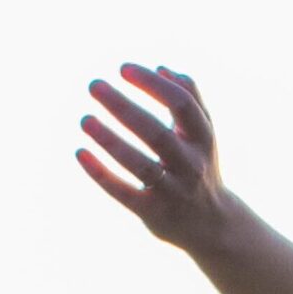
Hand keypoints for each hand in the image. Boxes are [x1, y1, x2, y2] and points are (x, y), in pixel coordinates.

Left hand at [77, 63, 229, 253]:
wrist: (212, 224)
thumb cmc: (200, 167)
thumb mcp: (203, 134)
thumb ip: (190, 99)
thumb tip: (161, 68)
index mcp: (203, 140)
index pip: (181, 104)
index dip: (152, 84)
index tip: (123, 69)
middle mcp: (191, 165)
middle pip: (157, 134)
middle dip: (123, 107)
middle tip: (94, 85)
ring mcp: (173, 191)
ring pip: (140, 165)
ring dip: (110, 141)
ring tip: (84, 119)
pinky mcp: (153, 212)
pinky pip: (124, 193)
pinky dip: (101, 174)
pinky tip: (80, 153)